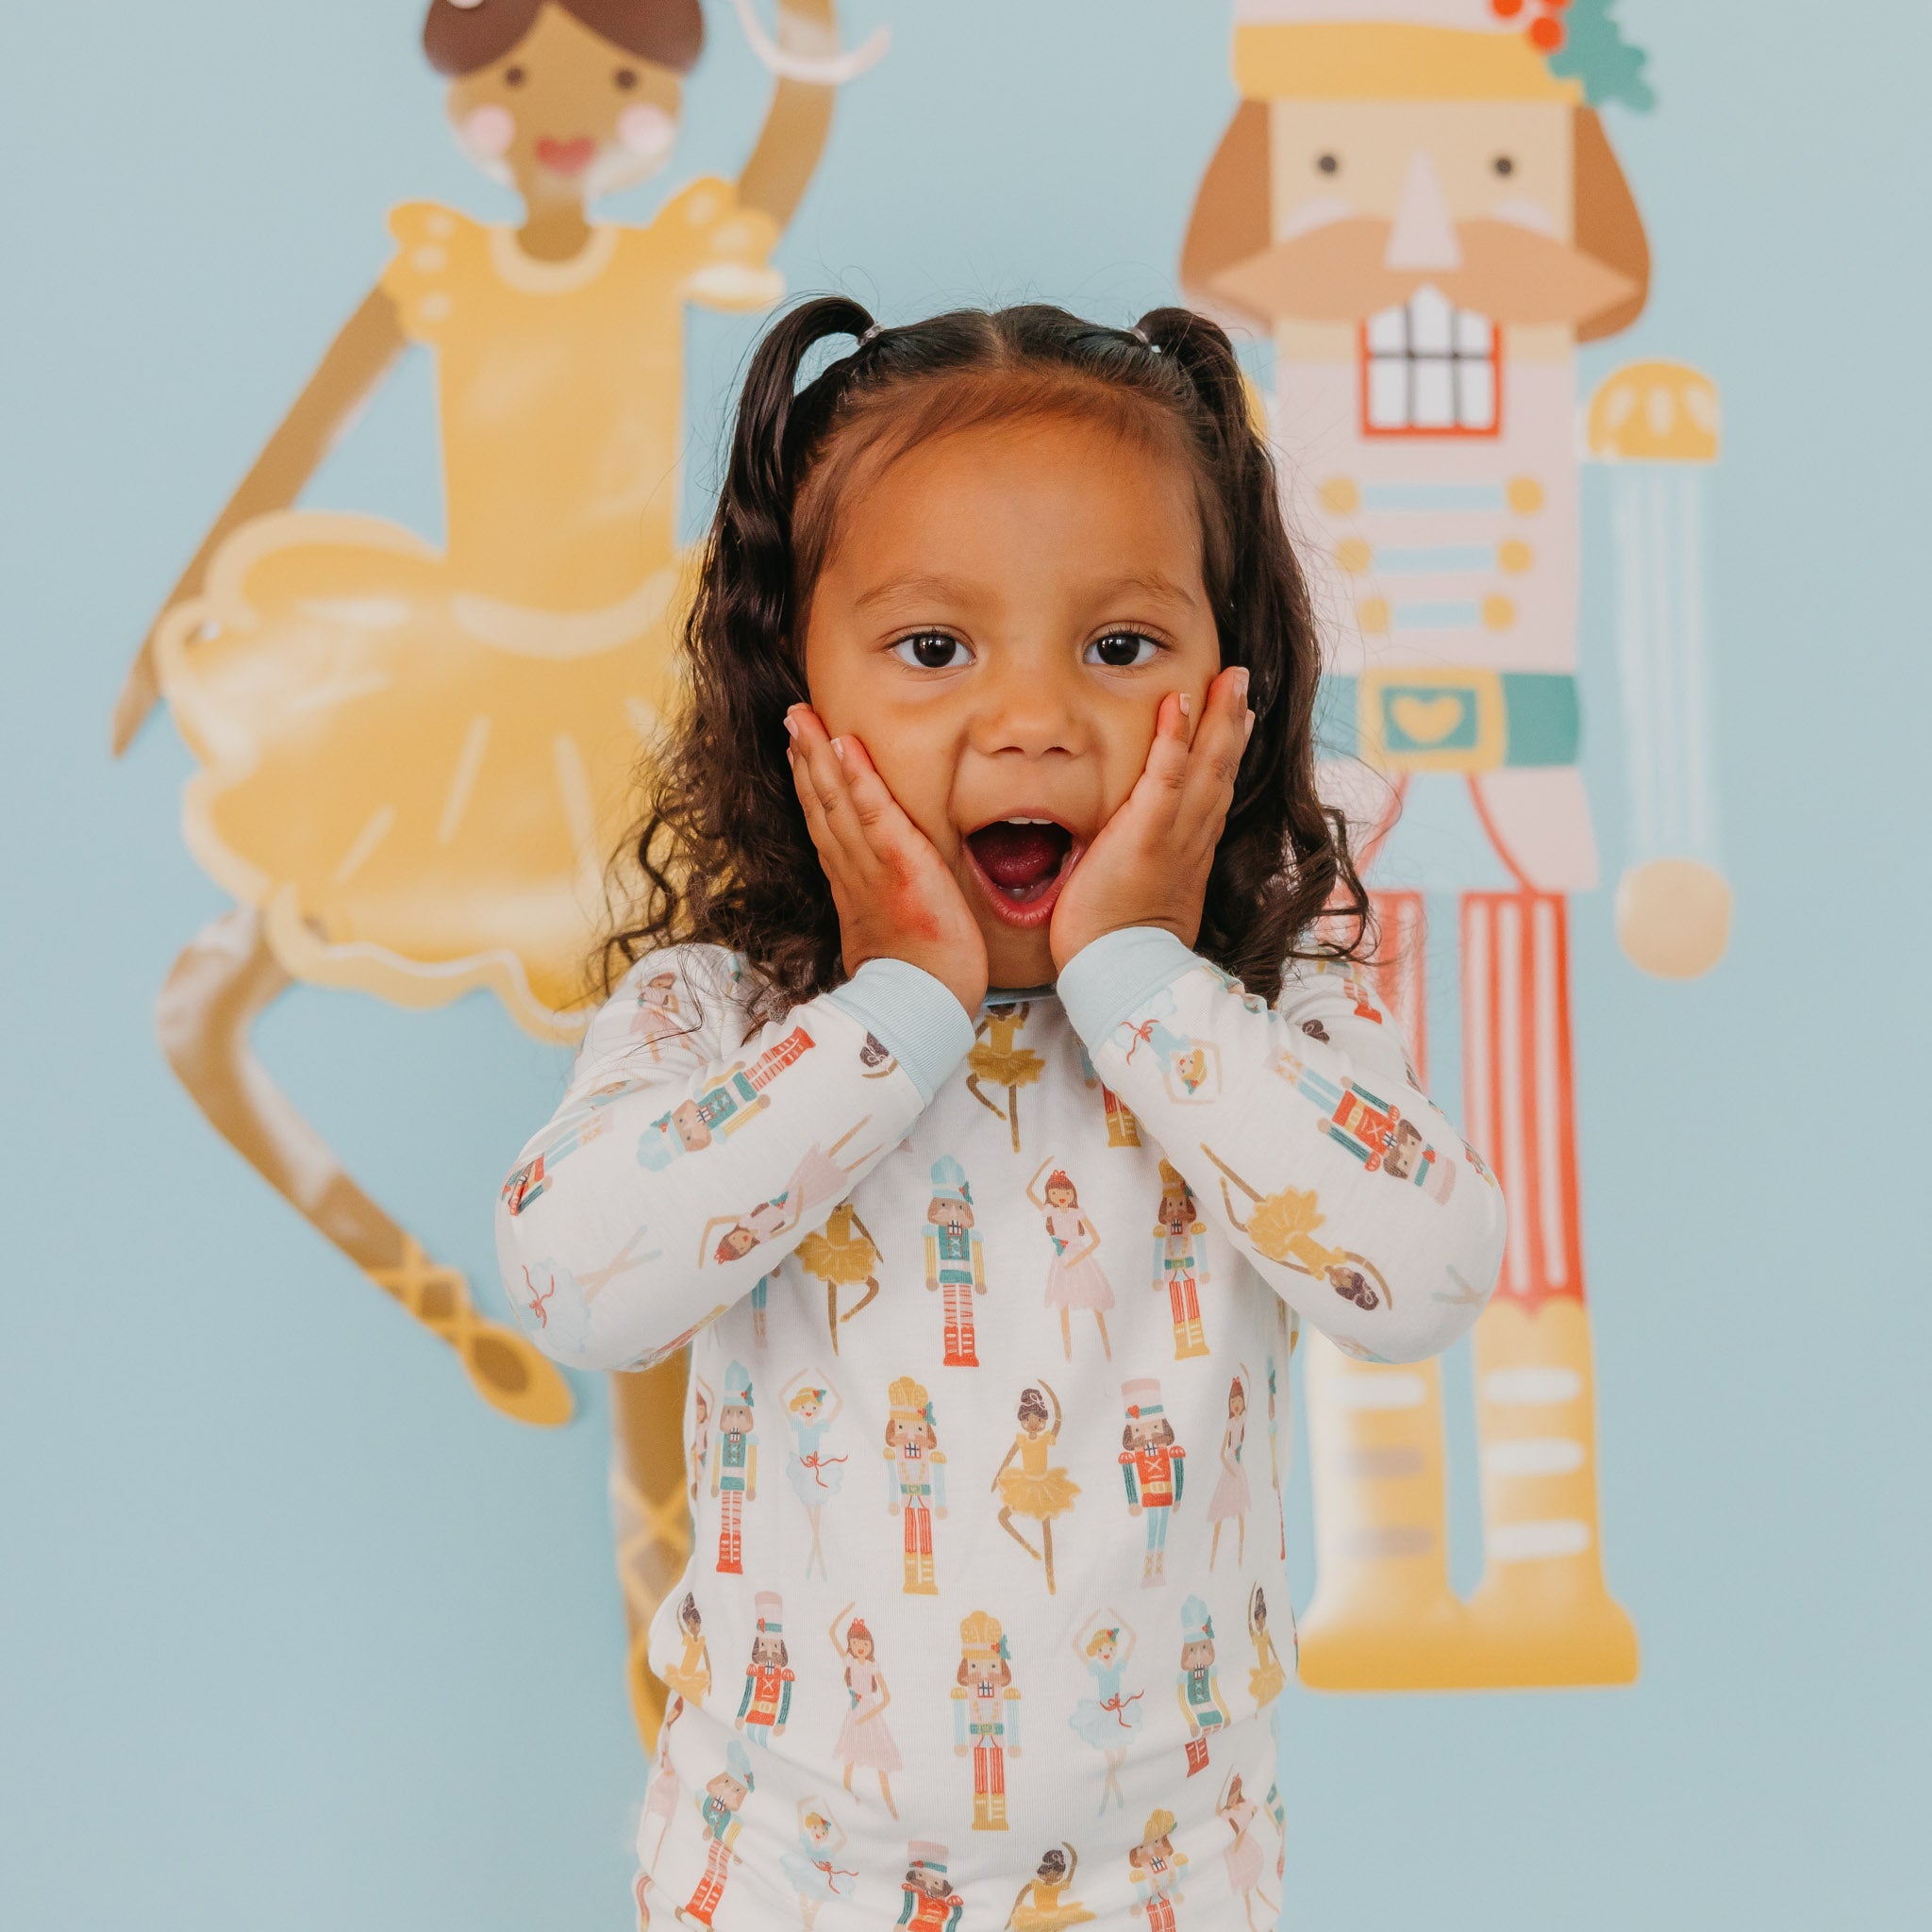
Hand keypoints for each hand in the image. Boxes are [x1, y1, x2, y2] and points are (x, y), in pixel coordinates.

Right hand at [788, 705, 987, 1015]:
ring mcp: (872, 867)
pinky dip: (859, 779)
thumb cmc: (916, 980)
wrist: (921, 1007)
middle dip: (805, 758)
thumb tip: (878, 907)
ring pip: (837, 802)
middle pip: (821, 805)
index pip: (825, 826)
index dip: (810, 786)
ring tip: (804, 718)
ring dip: (819, 756)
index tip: (799, 751)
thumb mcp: (887, 940)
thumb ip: (878, 912)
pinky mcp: (901, 865)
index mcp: (852, 887)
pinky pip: (876, 814)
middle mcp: (853, 872)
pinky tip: (845, 747)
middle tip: (793, 716)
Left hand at [1049, 667, 1251, 971]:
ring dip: (1218, 717)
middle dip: (1233, 723)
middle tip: (1242, 681)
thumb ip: (1139, 879)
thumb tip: (1120, 866)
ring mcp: (1174, 837)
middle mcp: (1191, 842)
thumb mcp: (1141, 907)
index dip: (1226, 755)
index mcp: (1188, 858)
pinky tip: (1180, 702)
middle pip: (1222, 772)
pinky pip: (1167, 777)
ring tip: (1229, 677)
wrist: (1122, 976)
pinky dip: (1175, 738)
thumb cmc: (1119, 950)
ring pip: (1207, 767)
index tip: (1237, 721)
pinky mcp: (1146, 836)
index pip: (1213, 796)